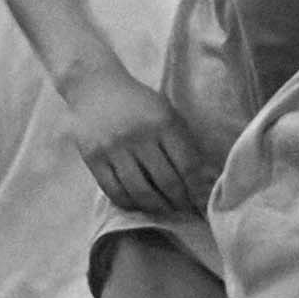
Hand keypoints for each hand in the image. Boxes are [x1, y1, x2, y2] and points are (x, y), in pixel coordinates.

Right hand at [62, 68, 214, 218]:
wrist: (95, 86)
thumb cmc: (138, 102)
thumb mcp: (167, 112)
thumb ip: (183, 142)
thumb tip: (204, 178)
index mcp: (163, 122)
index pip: (187, 165)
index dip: (199, 190)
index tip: (205, 205)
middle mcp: (139, 136)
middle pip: (166, 182)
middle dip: (181, 202)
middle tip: (188, 211)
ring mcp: (114, 149)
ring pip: (140, 192)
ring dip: (157, 207)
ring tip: (166, 210)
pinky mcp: (93, 159)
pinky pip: (114, 192)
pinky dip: (130, 204)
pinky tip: (140, 205)